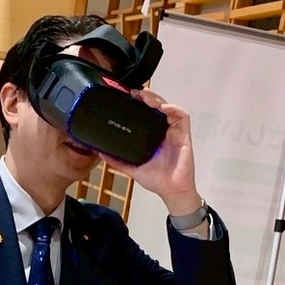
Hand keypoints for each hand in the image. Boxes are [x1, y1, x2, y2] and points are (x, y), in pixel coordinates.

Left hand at [101, 89, 200, 215]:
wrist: (171, 191)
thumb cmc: (156, 180)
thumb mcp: (132, 168)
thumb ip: (117, 160)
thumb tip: (100, 152)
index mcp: (153, 135)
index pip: (147, 113)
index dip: (140, 103)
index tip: (127, 96)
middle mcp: (164, 131)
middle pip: (158, 106)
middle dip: (148, 97)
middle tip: (135, 93)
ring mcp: (175, 132)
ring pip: (169, 108)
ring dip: (159, 100)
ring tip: (146, 98)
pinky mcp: (184, 136)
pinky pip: (183, 117)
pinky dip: (174, 109)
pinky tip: (164, 108)